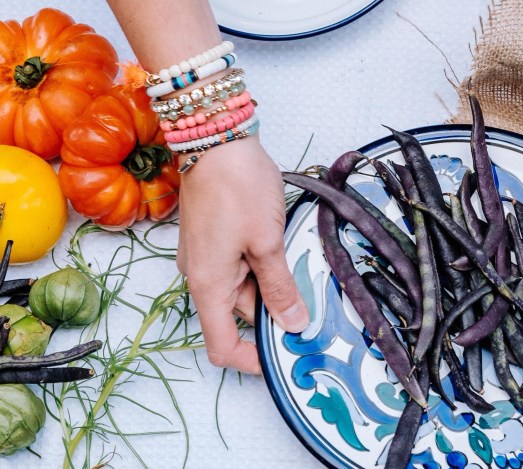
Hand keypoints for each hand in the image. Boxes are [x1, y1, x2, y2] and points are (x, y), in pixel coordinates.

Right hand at [176, 138, 308, 372]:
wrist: (215, 137)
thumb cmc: (236, 186)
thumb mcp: (267, 242)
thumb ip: (279, 286)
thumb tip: (292, 323)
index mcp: (207, 285)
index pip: (221, 346)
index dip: (250, 360)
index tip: (283, 356)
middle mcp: (200, 276)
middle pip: (238, 316)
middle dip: (274, 315)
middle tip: (313, 305)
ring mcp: (205, 257)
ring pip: (243, 289)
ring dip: (273, 285)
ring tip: (301, 266)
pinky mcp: (214, 239)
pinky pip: (240, 266)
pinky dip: (265, 266)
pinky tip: (286, 248)